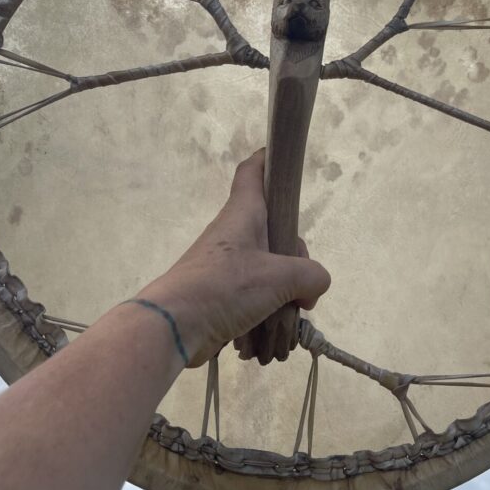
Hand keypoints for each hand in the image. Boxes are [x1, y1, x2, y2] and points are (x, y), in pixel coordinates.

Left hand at [136, 148, 330, 366]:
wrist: (175, 326)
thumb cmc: (225, 286)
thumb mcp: (279, 277)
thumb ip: (310, 275)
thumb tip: (314, 285)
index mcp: (243, 214)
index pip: (253, 172)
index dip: (268, 160)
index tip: (282, 157)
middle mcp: (233, 234)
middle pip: (274, 231)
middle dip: (296, 257)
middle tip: (302, 286)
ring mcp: (225, 264)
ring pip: (267, 267)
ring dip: (284, 290)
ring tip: (288, 316)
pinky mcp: (219, 292)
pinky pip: (253, 294)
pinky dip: (266, 310)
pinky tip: (271, 332)